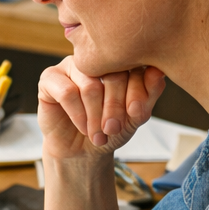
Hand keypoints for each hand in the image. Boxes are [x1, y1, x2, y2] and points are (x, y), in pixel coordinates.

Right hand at [37, 58, 165, 160]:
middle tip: (113, 129)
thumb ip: (148, 96)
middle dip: (115, 107)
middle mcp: (95, 59)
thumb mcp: (134, 117)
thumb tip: (158, 73)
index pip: (133, 67)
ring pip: (90, 85)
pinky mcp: (49, 78)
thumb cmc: (109, 129)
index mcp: (119, 60)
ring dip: (95, 115)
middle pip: (112, 74)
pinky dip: (77, 114)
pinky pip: (66, 91)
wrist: (81, 150)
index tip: (137, 114)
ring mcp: (71, 65)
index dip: (137, 92)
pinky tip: (82, 127)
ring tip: (98, 134)